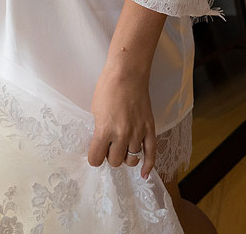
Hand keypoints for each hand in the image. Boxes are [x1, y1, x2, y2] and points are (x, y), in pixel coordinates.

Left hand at [87, 64, 156, 179]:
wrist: (128, 72)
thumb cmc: (108, 87)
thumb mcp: (95, 110)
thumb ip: (99, 130)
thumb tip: (102, 144)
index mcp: (104, 130)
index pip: (96, 159)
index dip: (94, 157)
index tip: (95, 152)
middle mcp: (122, 135)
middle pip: (115, 161)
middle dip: (110, 155)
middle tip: (109, 144)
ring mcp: (137, 132)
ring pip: (131, 159)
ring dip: (125, 156)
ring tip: (123, 147)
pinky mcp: (149, 128)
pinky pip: (151, 153)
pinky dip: (148, 165)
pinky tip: (144, 173)